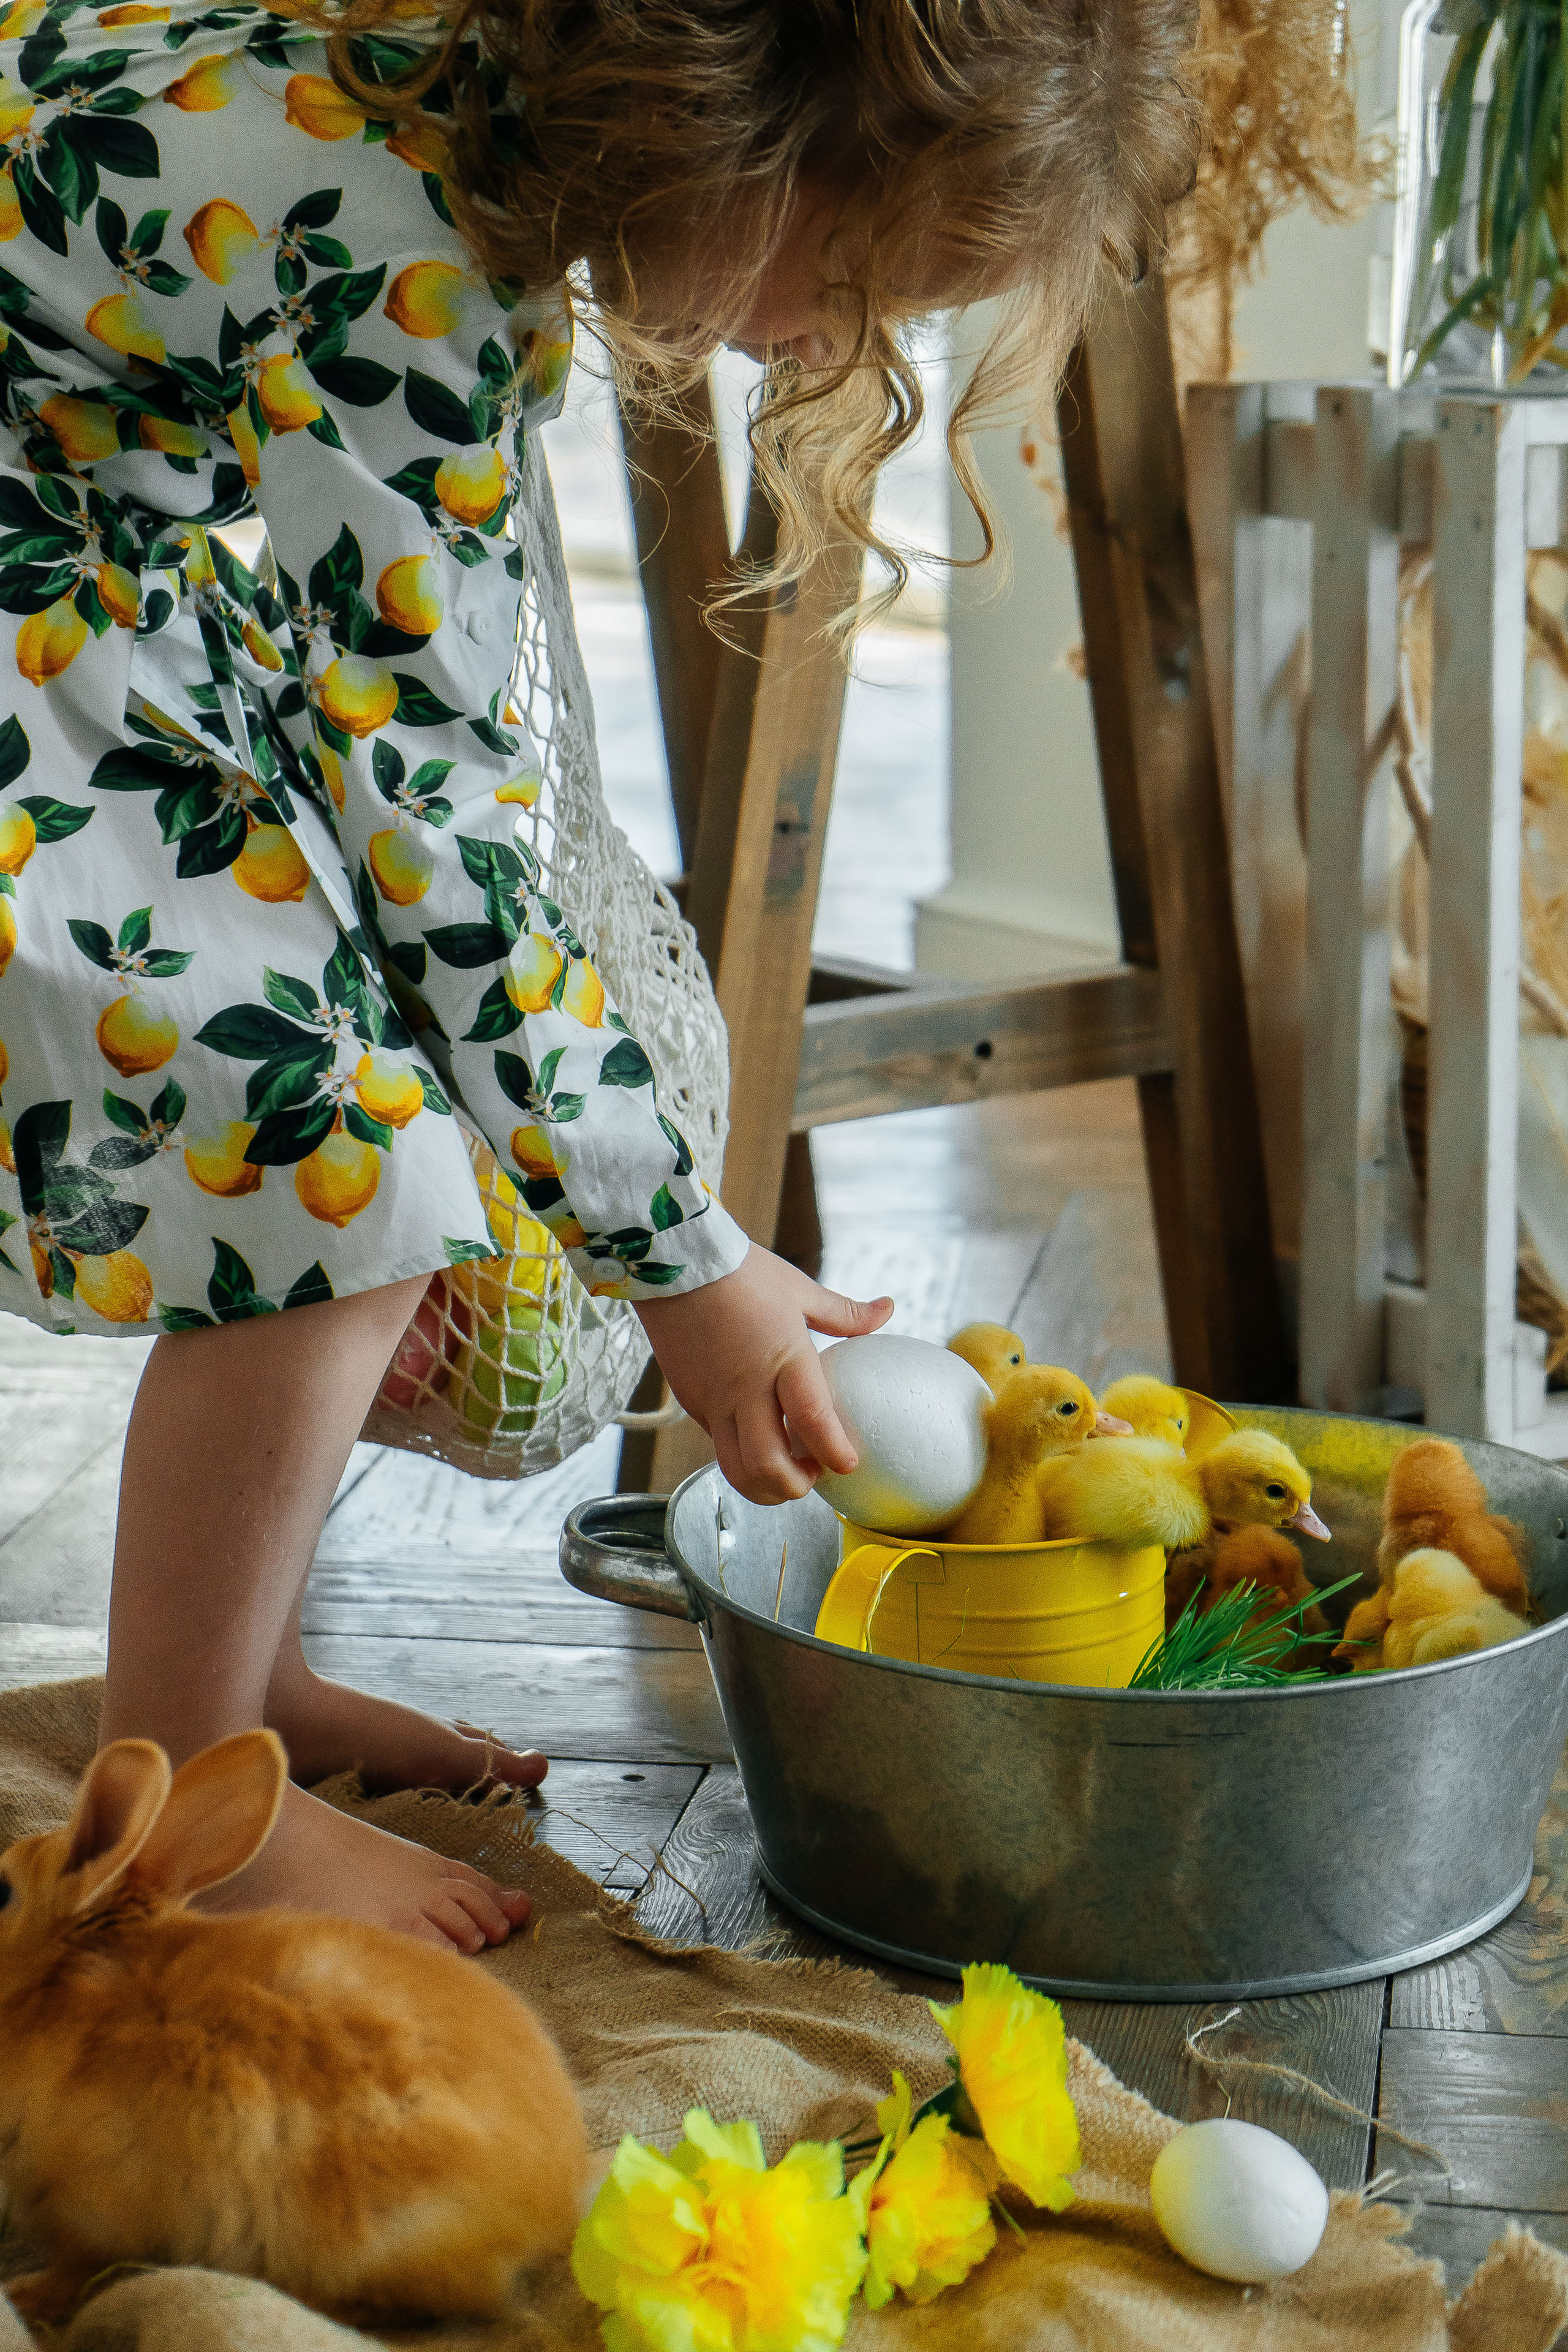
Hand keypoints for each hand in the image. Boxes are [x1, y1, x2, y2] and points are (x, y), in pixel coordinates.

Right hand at [635, 1244, 892, 1503]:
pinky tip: (757, 1440)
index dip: (834, 1452)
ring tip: (785, 1472)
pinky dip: (741, 1455)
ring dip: (764, 1485)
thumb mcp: (799, 1289)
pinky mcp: (691, 1401)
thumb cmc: (741, 1272)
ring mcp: (714, 1400)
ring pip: (734, 1469)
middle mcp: (746, 1388)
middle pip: (767, 1465)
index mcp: (784, 1357)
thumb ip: (844, 1313)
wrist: (673, 1262)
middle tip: (813, 1475)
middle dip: (795, 1487)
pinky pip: (717, 1443)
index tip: (849, 1464)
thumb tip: (888, 1309)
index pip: (812, 1420)